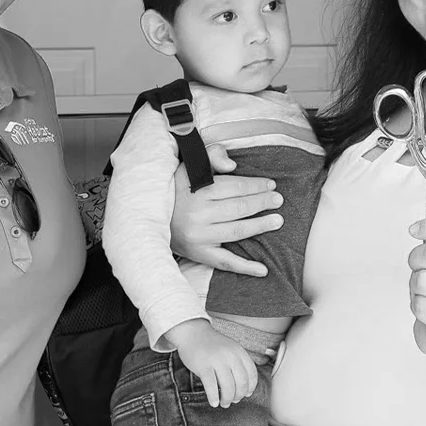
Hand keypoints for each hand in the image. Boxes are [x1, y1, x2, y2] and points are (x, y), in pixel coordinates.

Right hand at [164, 320, 259, 406]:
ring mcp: (217, 361)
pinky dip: (213, 397)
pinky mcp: (203, 366)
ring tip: (223, 403)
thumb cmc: (212, 344)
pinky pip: (211, 386)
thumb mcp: (230, 349)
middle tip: (233, 401)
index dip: (250, 387)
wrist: (192, 333)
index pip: (252, 374)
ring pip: (227, 387)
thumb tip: (245, 389)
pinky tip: (214, 402)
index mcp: (239, 352)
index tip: (246, 394)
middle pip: (241, 383)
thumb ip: (238, 363)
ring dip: (227, 399)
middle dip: (238, 396)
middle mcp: (230, 356)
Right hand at [168, 143, 282, 276]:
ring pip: (237, 231)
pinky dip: (245, 267)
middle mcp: (197, 215)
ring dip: (260, 226)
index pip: (234, 187)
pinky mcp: (199, 254)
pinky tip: (263, 270)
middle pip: (239, 208)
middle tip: (278, 200)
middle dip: (262, 202)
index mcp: (196, 191)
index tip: (270, 184)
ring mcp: (199, 237)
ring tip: (278, 221)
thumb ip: (212, 156)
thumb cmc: (176, 190)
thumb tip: (233, 164)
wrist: (148, 218)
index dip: (255, 185)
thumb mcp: (189, 167)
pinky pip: (225, 262)